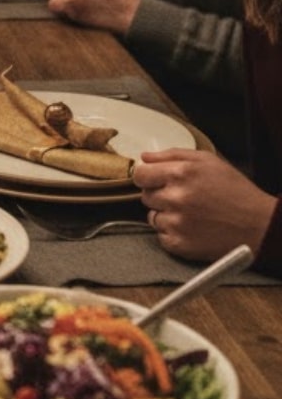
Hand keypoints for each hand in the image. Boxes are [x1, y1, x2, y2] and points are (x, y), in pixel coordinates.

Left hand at [133, 148, 274, 261]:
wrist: (259, 225)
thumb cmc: (235, 191)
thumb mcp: (207, 161)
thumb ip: (172, 154)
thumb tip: (145, 157)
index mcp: (180, 174)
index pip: (140, 174)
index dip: (147, 177)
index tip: (153, 180)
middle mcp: (175, 198)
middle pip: (145, 195)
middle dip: (160, 195)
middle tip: (183, 197)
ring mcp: (177, 223)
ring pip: (152, 217)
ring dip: (166, 215)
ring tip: (190, 214)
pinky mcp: (180, 244)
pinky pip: (161, 236)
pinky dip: (172, 233)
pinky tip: (191, 228)